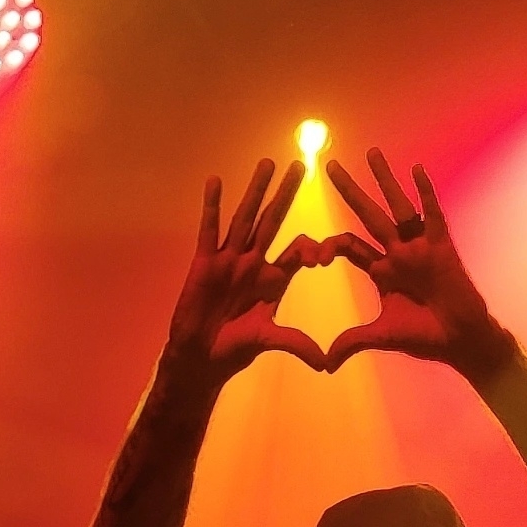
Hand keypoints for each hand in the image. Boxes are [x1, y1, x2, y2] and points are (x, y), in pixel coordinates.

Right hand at [166, 159, 325, 382]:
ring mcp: (229, 260)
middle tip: (301, 165)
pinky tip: (215, 181)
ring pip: (245, 218)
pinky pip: (210, 230)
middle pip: (273, 221)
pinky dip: (212, 206)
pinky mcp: (205, 263)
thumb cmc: (234, 348)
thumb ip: (296, 344)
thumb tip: (325, 362)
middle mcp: (253, 263)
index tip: (326, 256)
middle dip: (286, 195)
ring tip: (267, 163)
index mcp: (273, 279)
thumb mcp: (269, 341)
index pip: (297, 251)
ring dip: (256, 191)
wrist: (201, 357)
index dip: (313, 248)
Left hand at [320, 149, 513, 377]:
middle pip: (368, 215)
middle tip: (329, 165)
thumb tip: (324, 363)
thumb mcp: (381, 336)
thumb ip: (352, 342)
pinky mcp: (441, 246)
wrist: (460, 341)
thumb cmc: (425, 337)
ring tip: (370, 153)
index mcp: (381, 271)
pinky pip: (432, 214)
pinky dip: (424, 192)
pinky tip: (415, 169)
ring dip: (384, 180)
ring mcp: (419, 247)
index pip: (349, 247)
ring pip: (398, 206)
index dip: (328, 247)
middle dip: (349, 191)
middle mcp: (397, 253)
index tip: (313, 258)